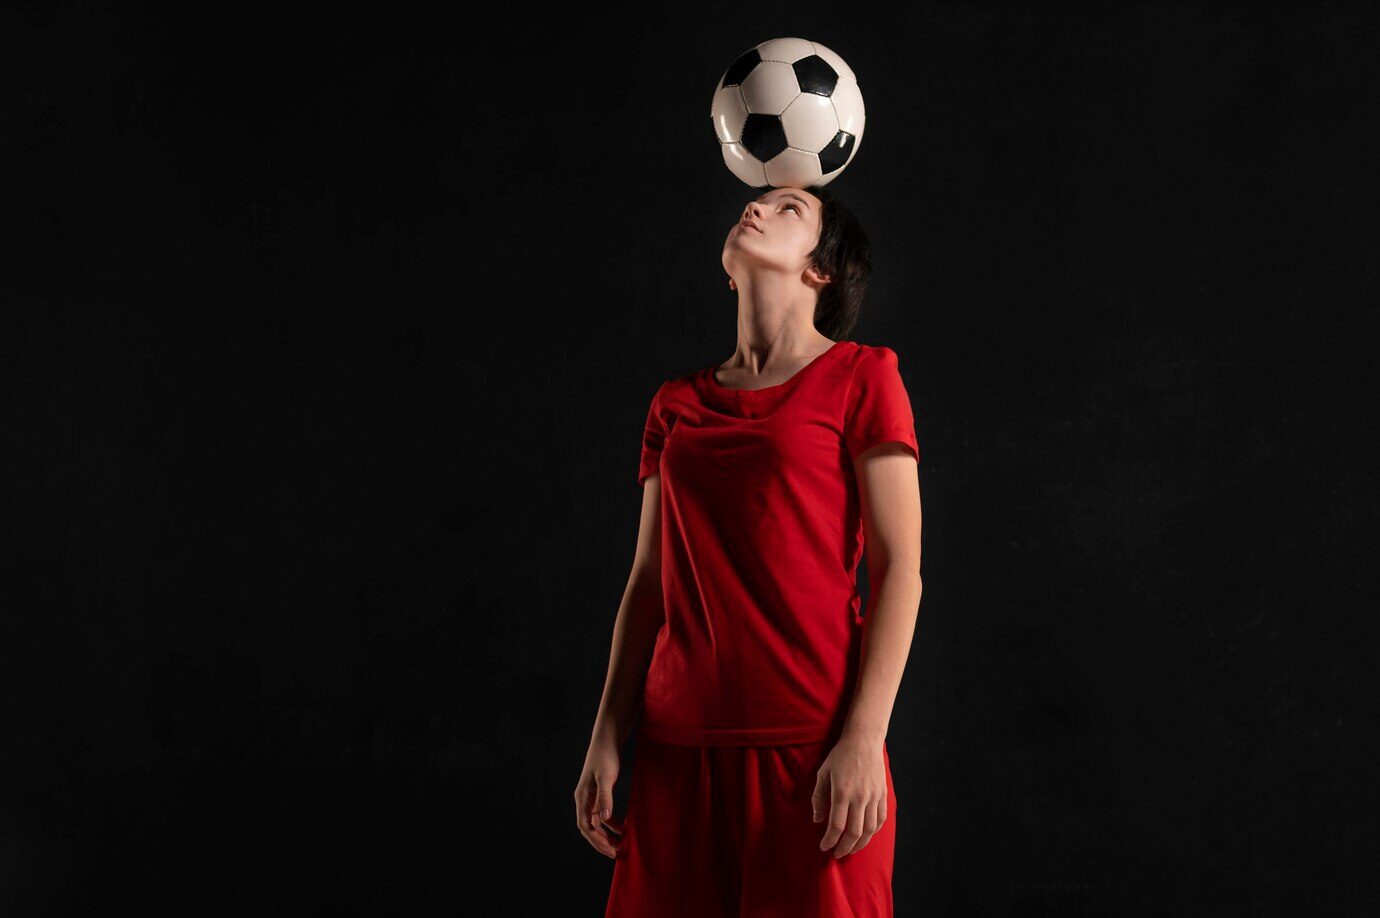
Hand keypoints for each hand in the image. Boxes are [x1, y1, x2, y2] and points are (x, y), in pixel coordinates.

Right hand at [574, 735, 623, 858]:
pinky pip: (602, 814)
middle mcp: (584, 799)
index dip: (597, 841)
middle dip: (601, 842)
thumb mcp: (606, 777)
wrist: (607, 739)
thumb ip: (605, 797)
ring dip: (605, 835)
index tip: (610, 851)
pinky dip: (610, 823)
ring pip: (596, 822)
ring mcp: (590, 797)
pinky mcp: (598, 793)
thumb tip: (604, 818)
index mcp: (582, 797)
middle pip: (589, 828)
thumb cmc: (605, 756)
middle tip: (615, 853)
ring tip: (618, 845)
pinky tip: (622, 828)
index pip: (586, 826)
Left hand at [812, 734, 887, 857]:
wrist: (863, 741)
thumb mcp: (823, 773)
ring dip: (860, 844)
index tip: (824, 847)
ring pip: (869, 829)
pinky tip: (865, 835)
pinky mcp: (883, 794)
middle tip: (837, 853)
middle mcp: (860, 797)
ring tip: (851, 849)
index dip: (830, 840)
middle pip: (854, 832)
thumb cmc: (840, 756)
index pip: (837, 825)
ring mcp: (874, 796)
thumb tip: (817, 820)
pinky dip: (873, 832)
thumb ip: (819, 797)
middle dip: (845, 847)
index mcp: (842, 792)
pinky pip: (881, 819)